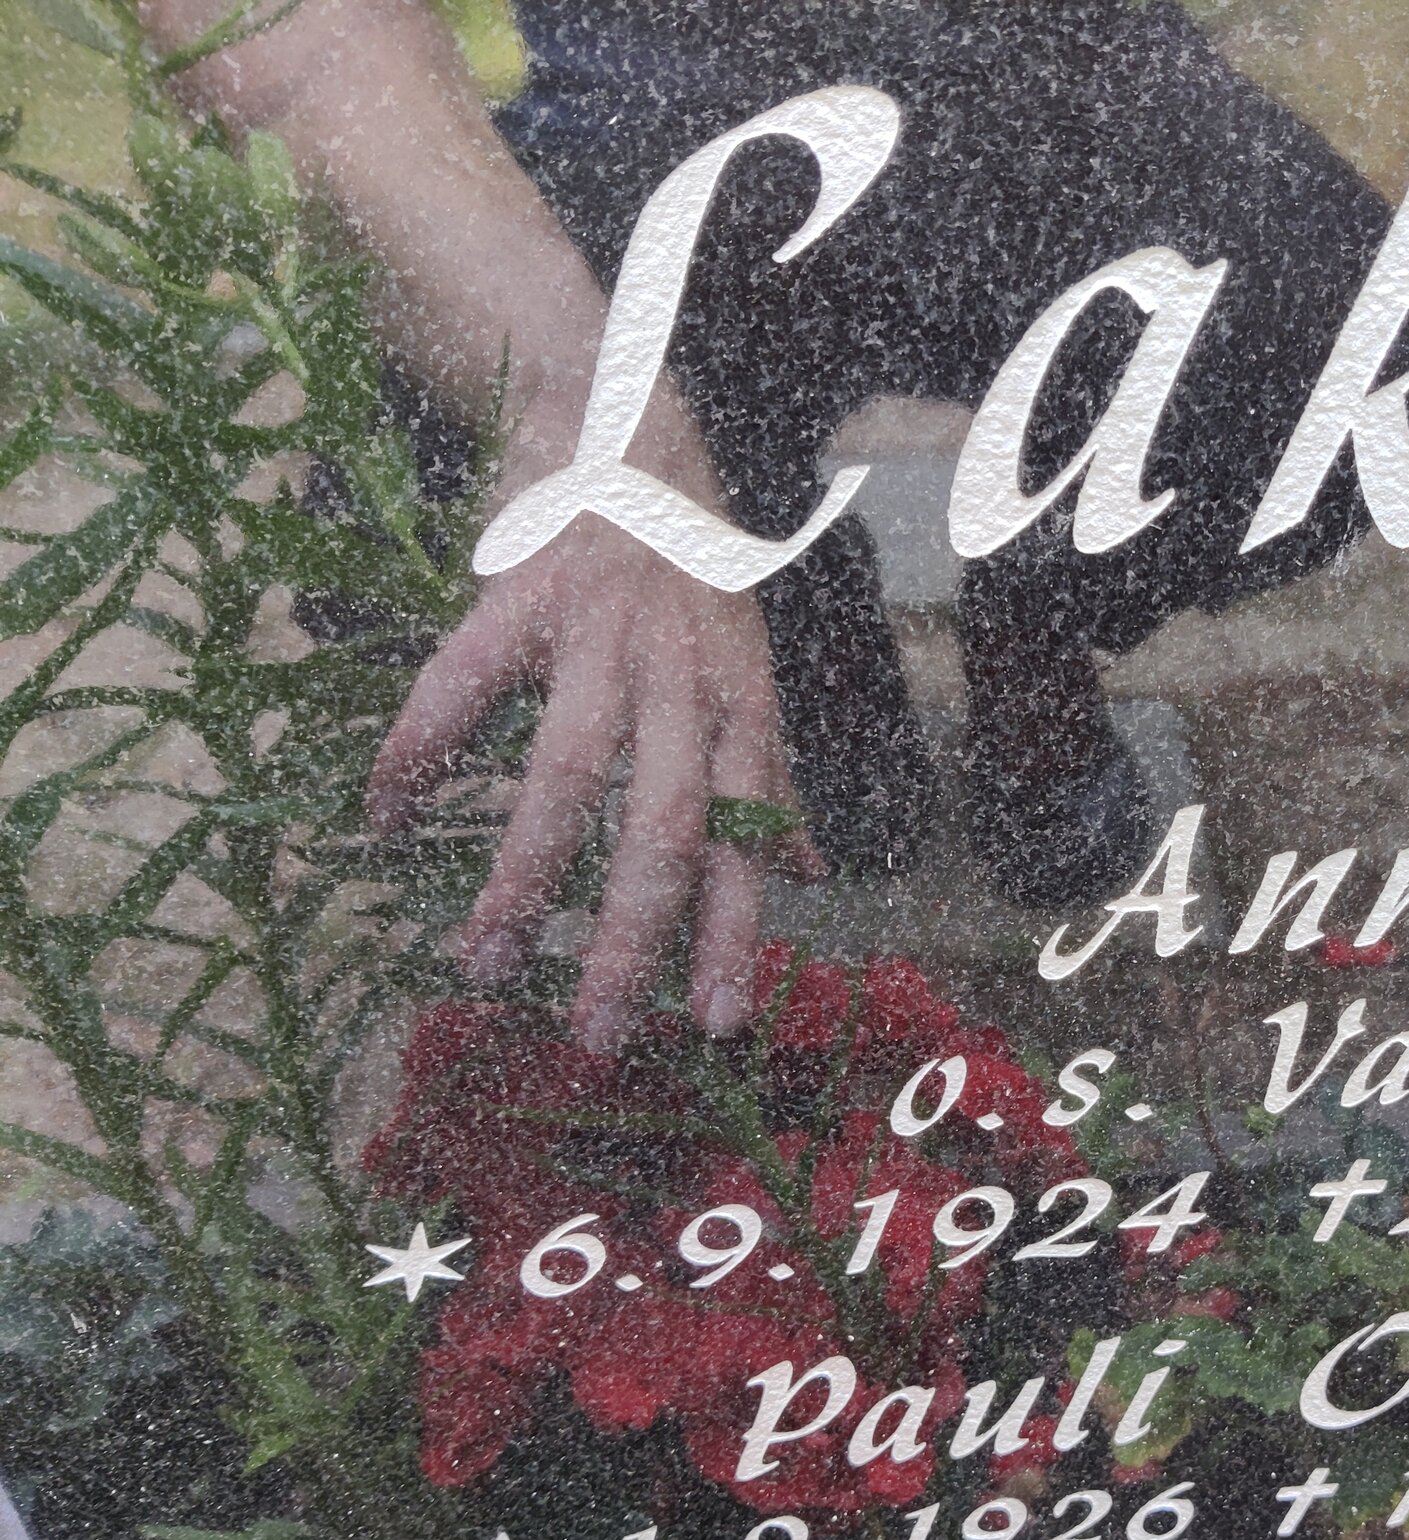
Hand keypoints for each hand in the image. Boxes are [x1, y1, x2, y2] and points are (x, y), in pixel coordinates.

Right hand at [367, 409, 819, 1050]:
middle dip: (631, 936)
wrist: (628, 423)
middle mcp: (684, 672)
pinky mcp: (521, 589)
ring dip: (525, 877)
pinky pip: (463, 682)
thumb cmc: (690, 569)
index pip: (746, 837)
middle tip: (598, 1031)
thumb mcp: (749, 668)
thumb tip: (809, 872)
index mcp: (742, 702)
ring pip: (568, 773)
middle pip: (663, 823)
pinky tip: (384, 817)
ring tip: (487, 963)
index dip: (736, 930)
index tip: (720, 1022)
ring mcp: (604, 630)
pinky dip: (419, 750)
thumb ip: (768, 774)